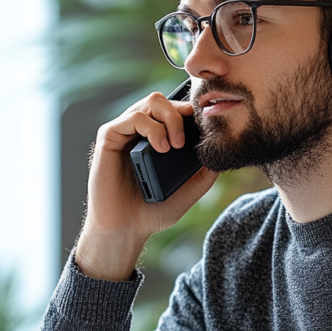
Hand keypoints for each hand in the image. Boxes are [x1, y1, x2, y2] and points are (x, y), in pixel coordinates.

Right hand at [76, 91, 217, 280]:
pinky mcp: (109, 137)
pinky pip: (133, 117)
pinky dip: (152, 128)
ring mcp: (125, 132)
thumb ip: (205, 172)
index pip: (177, 110)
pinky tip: (161, 148)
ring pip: (152, 102)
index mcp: (157, 138)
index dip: (192, 114)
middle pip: (165, 100)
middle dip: (181, 114)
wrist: (126, 230)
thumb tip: (222, 152)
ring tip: (174, 146)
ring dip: (170, 120)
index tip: (203, 131)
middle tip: (185, 143)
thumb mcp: (189, 190)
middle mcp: (140, 131)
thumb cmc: (153, 212)